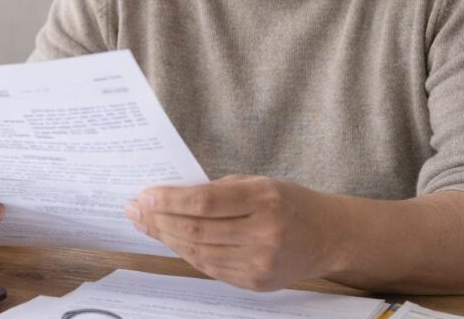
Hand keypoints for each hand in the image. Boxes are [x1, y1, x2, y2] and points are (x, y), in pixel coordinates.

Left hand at [125, 175, 346, 290]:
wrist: (328, 237)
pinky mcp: (255, 282)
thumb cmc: (289, 202)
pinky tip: (170, 240)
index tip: (144, 195)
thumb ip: (218, 190)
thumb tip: (169, 195)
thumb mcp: (258, 182)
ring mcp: (260, 262)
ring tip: (145, 224)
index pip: (204, 202)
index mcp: (265, 199)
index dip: (169, 200)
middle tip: (135, 210)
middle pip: (196, 230)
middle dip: (159, 220)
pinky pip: (209, 267)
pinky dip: (186, 253)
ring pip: (198, 252)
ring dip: (166, 238)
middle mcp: (263, 233)